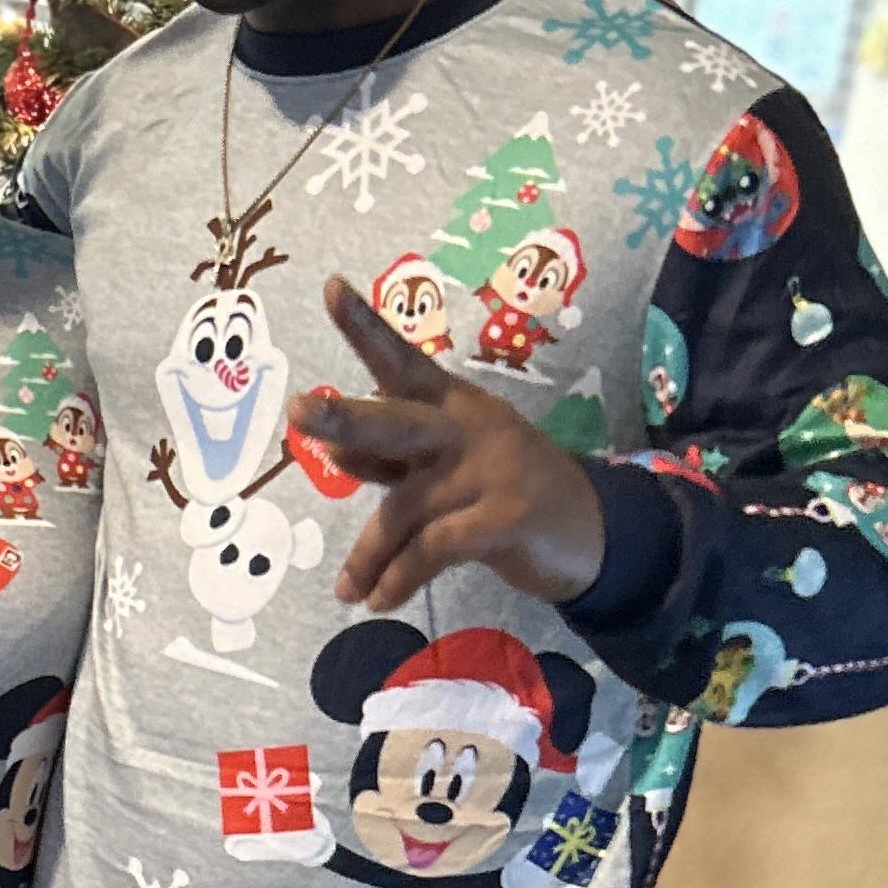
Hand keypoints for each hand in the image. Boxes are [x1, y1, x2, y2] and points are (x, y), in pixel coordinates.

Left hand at [292, 275, 607, 615]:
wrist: (590, 532)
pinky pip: (431, 550)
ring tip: (349, 590)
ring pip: (403, 509)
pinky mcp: (504, 518)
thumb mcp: (445, 468)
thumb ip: (391, 459)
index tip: (331, 287)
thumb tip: (331, 450)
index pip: (402, 361)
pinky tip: (379, 600)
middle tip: (296, 412)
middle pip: (396, 420)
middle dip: (346, 417)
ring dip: (368, 556)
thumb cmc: (504, 492)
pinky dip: (398, 579)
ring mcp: (489, 469)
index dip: (366, 327)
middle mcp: (466, 426)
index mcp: (451, 404)